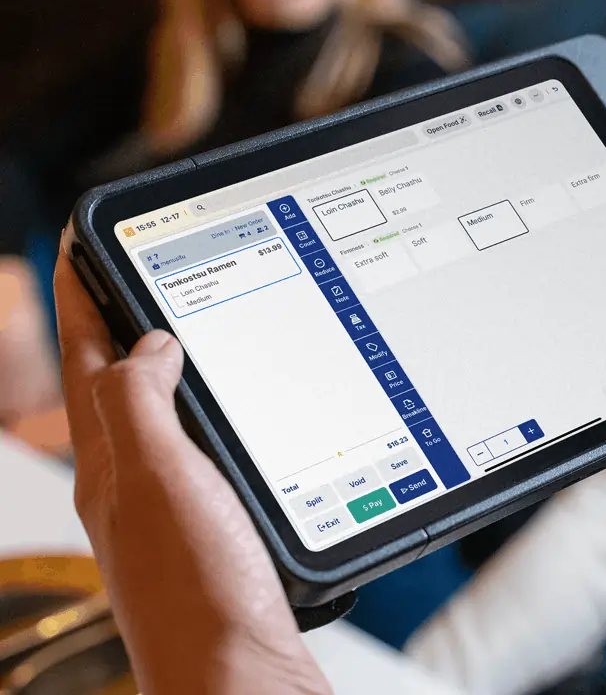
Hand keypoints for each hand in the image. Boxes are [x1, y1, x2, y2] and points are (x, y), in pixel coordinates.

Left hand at [55, 255, 330, 694]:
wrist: (238, 672)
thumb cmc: (197, 590)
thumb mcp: (160, 480)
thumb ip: (143, 405)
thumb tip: (149, 345)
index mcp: (111, 461)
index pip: (87, 357)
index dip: (82, 293)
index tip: (81, 240)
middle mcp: (132, 480)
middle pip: (113, 380)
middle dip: (113, 318)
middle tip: (123, 269)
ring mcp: (169, 505)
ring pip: (156, 413)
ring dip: (158, 362)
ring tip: (174, 321)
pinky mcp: (210, 526)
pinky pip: (196, 447)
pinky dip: (204, 412)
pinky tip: (226, 413)